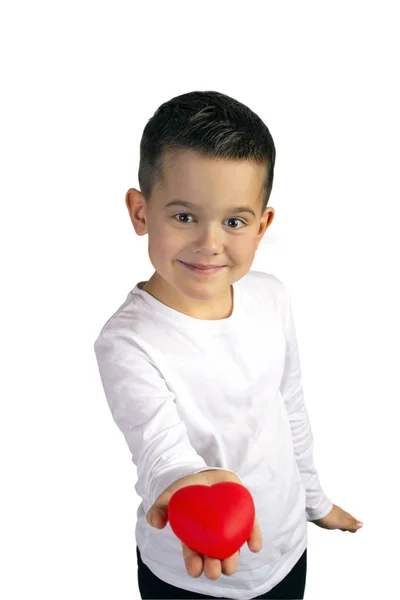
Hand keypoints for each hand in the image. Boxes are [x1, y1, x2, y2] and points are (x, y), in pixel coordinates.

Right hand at [146, 469, 261, 579]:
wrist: (207, 474)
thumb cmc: (187, 490)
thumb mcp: (171, 496)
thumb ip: (160, 507)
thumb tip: (154, 522)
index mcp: (194, 538)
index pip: (194, 556)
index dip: (194, 565)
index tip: (195, 570)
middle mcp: (213, 539)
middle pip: (214, 559)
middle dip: (214, 568)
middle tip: (213, 569)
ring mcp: (229, 529)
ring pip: (233, 550)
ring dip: (232, 559)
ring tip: (229, 562)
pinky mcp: (244, 518)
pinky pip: (250, 530)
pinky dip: (254, 539)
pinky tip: (253, 546)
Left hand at [311, 503, 362, 532]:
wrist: (313, 507)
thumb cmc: (328, 515)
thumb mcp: (342, 522)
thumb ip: (351, 524)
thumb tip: (361, 524)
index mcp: (343, 515)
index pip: (351, 520)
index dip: (354, 524)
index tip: (357, 527)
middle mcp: (337, 512)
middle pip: (344, 518)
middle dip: (348, 522)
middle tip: (351, 527)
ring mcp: (329, 511)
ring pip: (337, 517)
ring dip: (340, 521)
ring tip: (341, 525)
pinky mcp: (321, 512)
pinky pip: (329, 516)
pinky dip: (332, 519)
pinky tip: (329, 520)